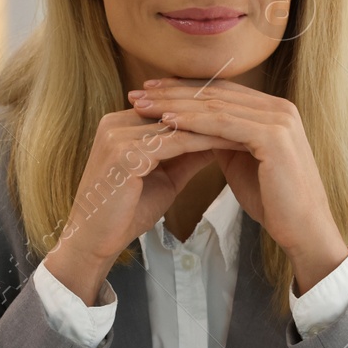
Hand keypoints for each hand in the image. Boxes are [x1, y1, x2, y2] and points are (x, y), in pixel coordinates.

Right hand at [46, 108, 243, 304]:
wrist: (93, 241)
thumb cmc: (125, 212)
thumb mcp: (163, 177)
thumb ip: (185, 154)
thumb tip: (216, 140)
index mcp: (121, 122)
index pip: (172, 106)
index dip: (209, 110)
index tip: (244, 115)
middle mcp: (115, 121)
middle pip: (176, 108)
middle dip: (216, 113)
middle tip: (254, 116)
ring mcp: (117, 135)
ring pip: (178, 123)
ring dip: (216, 126)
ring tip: (249, 129)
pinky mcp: (123, 153)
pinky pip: (174, 142)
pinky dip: (204, 143)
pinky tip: (230, 145)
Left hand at [126, 77, 347, 292]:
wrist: (303, 229)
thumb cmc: (273, 201)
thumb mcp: (241, 161)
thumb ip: (222, 138)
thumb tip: (193, 126)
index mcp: (274, 110)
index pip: (221, 91)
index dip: (184, 89)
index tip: (150, 91)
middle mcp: (279, 107)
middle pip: (216, 93)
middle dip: (173, 92)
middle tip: (137, 92)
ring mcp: (278, 119)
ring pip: (216, 105)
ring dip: (175, 104)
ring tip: (143, 106)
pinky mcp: (273, 136)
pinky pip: (223, 123)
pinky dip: (192, 121)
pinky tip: (166, 121)